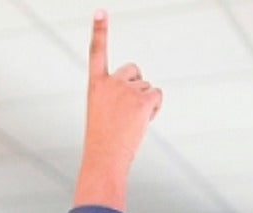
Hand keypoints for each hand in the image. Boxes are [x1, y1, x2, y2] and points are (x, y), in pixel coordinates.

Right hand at [73, 9, 161, 210]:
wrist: (104, 158)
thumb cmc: (103, 140)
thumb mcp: (103, 113)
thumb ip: (117, 95)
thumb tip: (145, 92)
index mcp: (95, 85)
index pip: (97, 52)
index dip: (100, 30)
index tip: (100, 11)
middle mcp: (110, 82)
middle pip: (133, 70)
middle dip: (135, 86)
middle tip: (125, 112)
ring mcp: (127, 90)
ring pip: (147, 87)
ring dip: (144, 103)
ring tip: (129, 123)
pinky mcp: (142, 100)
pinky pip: (157, 95)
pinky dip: (154, 108)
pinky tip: (142, 122)